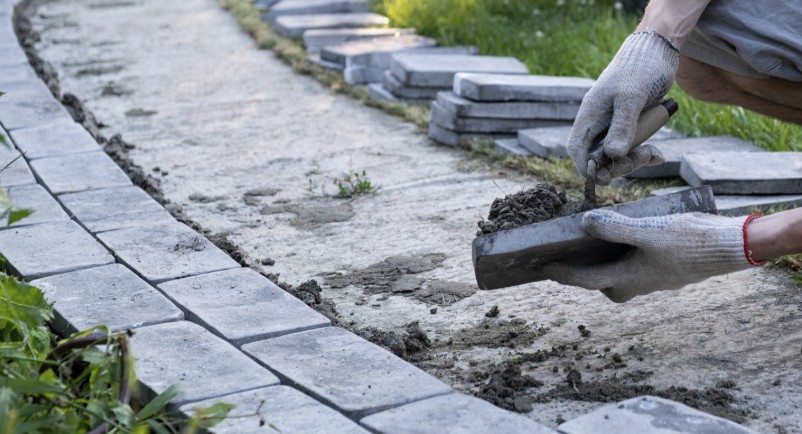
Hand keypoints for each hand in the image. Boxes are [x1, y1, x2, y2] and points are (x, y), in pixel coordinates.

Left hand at [541, 210, 753, 301]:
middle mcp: (640, 283)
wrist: (731, 247)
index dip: (563, 274)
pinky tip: (625, 235)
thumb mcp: (649, 230)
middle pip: (603, 284)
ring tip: (592, 242)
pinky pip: (636, 266)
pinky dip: (624, 255)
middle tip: (567, 257)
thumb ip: (615, 227)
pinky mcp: (665, 268)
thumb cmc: (690, 241)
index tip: (544, 267)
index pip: (586, 280)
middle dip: (585, 274)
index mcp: (630, 278)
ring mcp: (654, 277)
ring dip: (606, 264)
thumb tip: (584, 223)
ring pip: (621, 277)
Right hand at [568, 32, 679, 184]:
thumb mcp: (631, 97)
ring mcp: (614, 125)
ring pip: (617, 156)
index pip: (577, 148)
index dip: (586, 166)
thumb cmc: (640, 68)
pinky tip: (658, 154)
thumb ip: (622, 126)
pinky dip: (645, 154)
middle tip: (640, 158)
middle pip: (598, 158)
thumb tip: (612, 155)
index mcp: (590, 114)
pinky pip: (632, 148)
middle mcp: (599, 122)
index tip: (604, 176)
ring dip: (635, 160)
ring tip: (655, 153)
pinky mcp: (630, 125)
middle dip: (618, 165)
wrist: (659, 50)